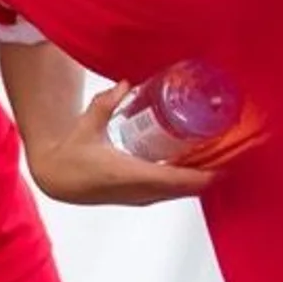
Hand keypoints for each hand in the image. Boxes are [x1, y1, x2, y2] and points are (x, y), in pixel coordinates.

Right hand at [29, 82, 215, 205]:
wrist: (56, 180)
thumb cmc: (70, 156)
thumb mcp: (87, 126)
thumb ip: (105, 103)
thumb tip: (125, 83)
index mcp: (128, 174)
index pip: (176, 179)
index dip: (204, 173)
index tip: (224, 161)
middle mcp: (138, 191)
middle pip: (186, 188)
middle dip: (209, 172)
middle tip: (226, 150)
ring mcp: (140, 198)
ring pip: (179, 192)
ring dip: (198, 178)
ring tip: (214, 156)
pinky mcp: (139, 198)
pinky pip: (171, 193)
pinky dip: (186, 181)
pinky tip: (193, 167)